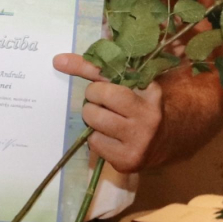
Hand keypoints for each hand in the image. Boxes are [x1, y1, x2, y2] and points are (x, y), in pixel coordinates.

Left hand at [53, 53, 163, 172]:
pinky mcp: (128, 161)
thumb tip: (58, 60)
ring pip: (93, 126)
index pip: (107, 84)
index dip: (96, 88)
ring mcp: (140, 142)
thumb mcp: (125, 82)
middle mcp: (148, 118)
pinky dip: (97, 139)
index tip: (99, 91)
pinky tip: (112, 138)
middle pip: (95, 105)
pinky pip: (95, 145)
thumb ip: (92, 68)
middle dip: (93, 104)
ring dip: (93, 122)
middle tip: (103, 107)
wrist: (165, 139)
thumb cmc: (138, 104)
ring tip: (108, 121)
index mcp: (149, 93)